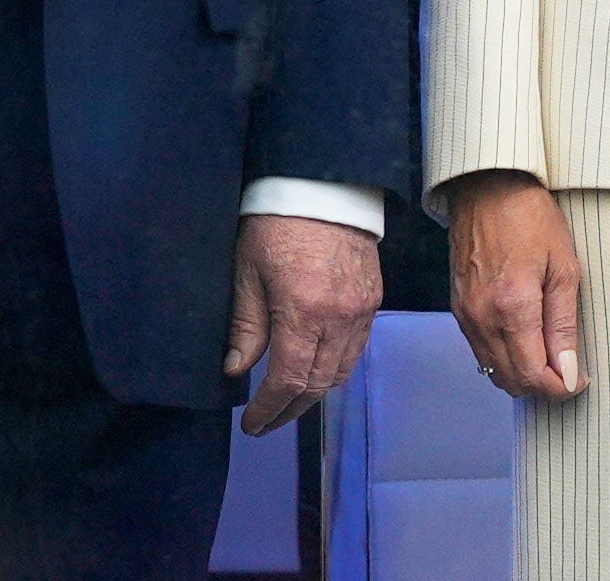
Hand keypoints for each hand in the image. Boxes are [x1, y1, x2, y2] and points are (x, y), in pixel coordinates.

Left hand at [224, 214, 382, 435]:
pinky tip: (314, 369)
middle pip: (319, 385)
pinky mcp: (373, 301)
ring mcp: (361, 312)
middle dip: (290, 410)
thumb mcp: (247, 270)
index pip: (289, 381)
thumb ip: (245, 325)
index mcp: (303, 311)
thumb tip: (236, 371)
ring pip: (341, 372)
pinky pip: (356, 350)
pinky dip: (335, 368)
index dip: (270, 409)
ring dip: (314, 393)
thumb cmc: (275, 222)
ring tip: (287, 401)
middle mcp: (339, 319)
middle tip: (266, 420)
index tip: (252, 424)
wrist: (323, 185)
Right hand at [445, 169, 584, 400]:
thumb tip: (569, 372)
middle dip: (542, 386)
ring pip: (492, 370)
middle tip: (567, 370)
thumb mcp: (563, 267)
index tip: (579, 379)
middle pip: (511, 381)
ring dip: (521, 374)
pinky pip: (479, 350)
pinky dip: (502, 358)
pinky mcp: (457, 306)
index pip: (533, 375)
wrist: (486, 187)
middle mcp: (483, 318)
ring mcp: (466, 313)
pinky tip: (523, 341)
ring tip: (548, 355)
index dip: (560, 388)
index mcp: (513, 308)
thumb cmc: (530, 218)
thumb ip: (564, 325)